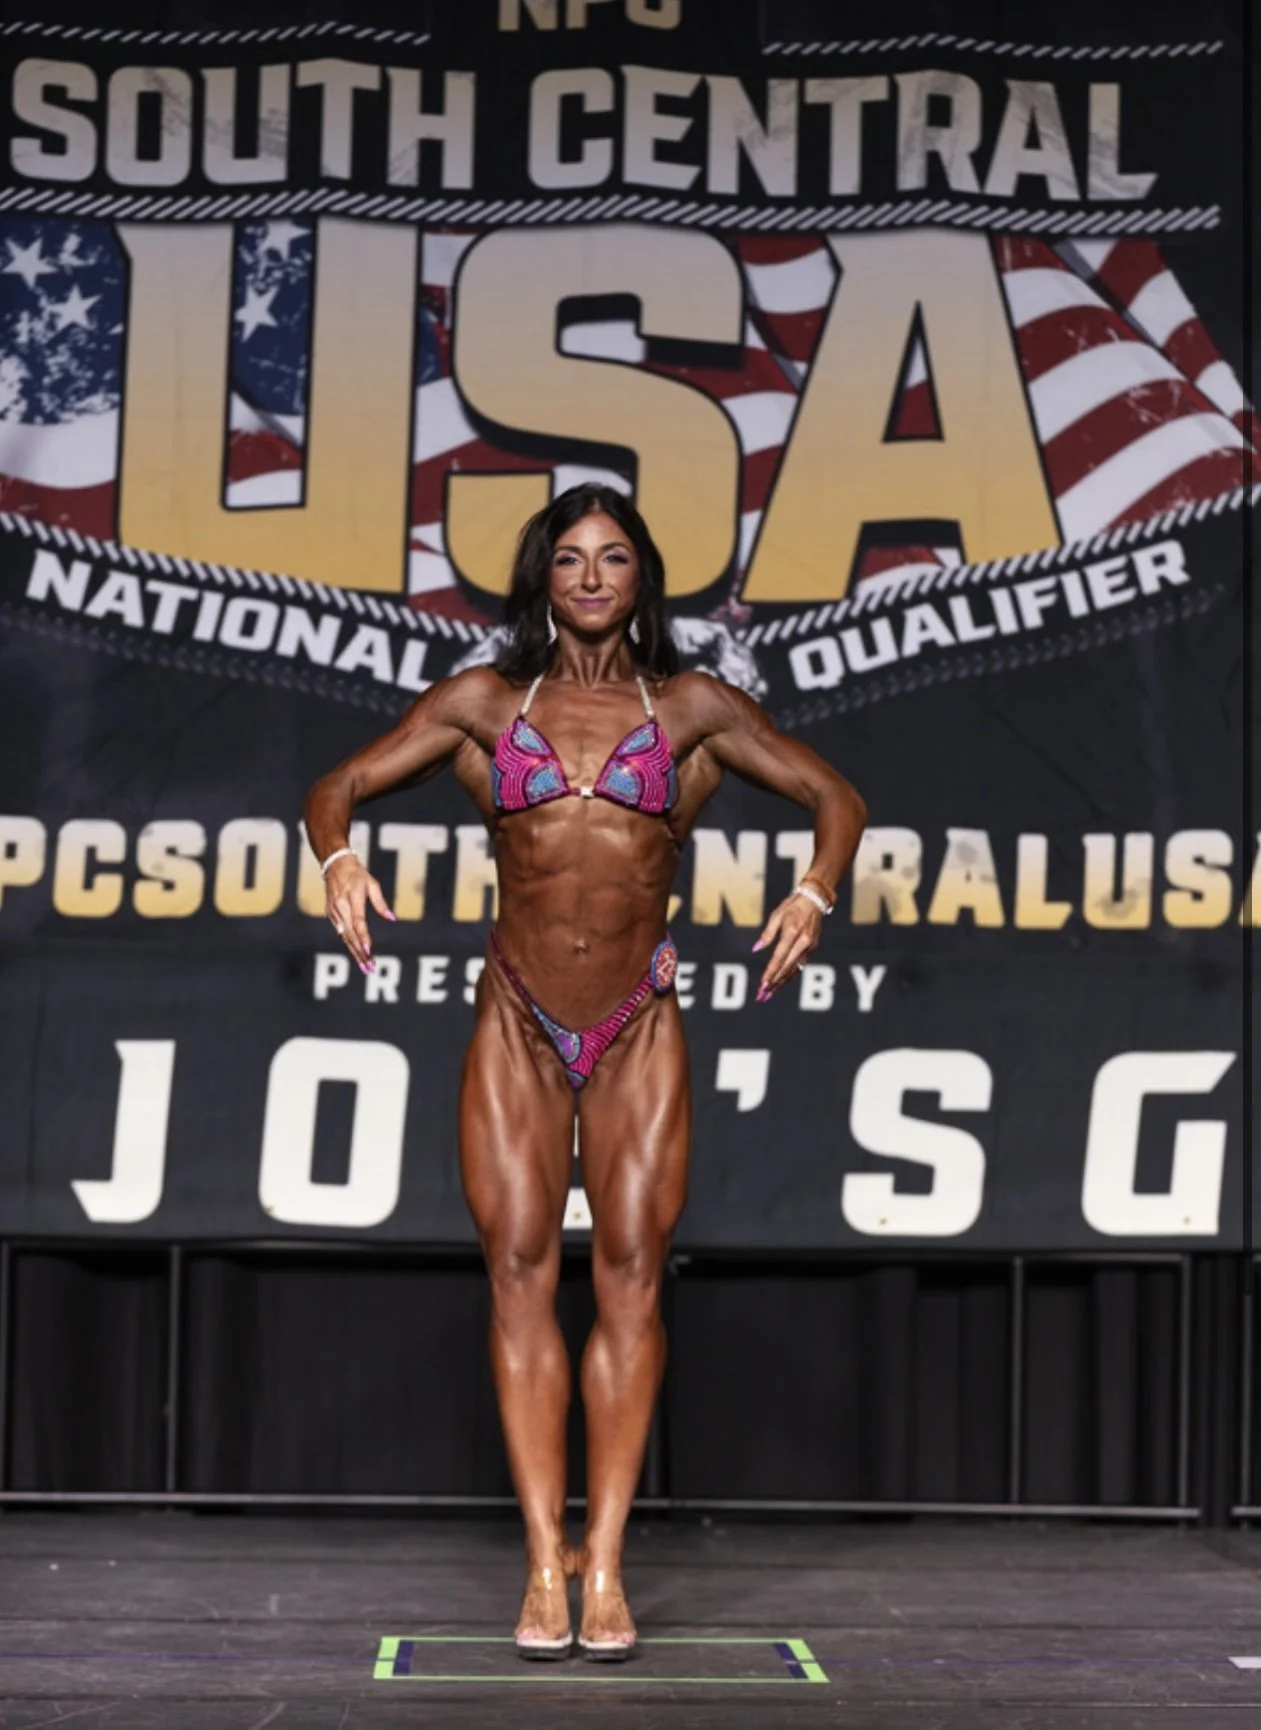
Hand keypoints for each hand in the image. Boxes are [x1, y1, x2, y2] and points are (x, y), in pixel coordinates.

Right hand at [324, 856, 394, 971]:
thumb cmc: (357, 873)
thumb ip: (380, 903)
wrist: (334, 864)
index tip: (370, 951)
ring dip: (355, 952)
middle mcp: (341, 907)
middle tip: (370, 968)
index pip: (358, 922)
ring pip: (345, 936)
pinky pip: (340, 932)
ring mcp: (334, 911)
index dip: (364, 938)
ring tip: (365, 967)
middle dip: (361, 953)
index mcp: (353, 898)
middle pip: (351, 935)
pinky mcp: (330, 913)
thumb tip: (392, 918)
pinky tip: (357, 953)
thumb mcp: (372, 883)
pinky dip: (349, 944)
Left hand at [751, 892, 821, 1001]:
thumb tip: (756, 949)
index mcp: (792, 932)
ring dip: (781, 983)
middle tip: (762, 995)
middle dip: (774, 983)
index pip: (779, 957)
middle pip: (787, 968)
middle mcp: (803, 942)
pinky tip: (780, 982)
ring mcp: (810, 947)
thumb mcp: (776, 916)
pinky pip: (799, 966)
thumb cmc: (792, 906)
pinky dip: (789, 975)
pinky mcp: (813, 949)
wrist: (814, 900)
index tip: (762, 985)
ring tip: (768, 994)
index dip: (770, 973)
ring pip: (794, 970)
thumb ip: (767, 934)